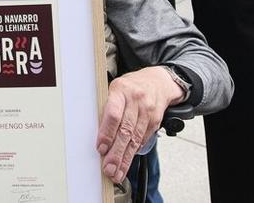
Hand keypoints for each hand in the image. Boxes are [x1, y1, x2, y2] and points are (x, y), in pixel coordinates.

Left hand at [96, 67, 180, 183]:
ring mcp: (147, 112)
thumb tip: (96, 134)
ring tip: (117, 173)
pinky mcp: (155, 122)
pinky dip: (134, 152)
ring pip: (135, 139)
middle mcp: (136, 101)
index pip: (114, 114)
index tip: (101, 149)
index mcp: (121, 91)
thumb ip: (106, 108)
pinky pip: (143, 140)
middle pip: (125, 131)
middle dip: (116, 154)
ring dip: (125, 159)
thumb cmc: (130, 87)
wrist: (157, 82)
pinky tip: (127, 162)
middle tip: (108, 169)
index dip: (107, 133)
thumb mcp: (115, 90)